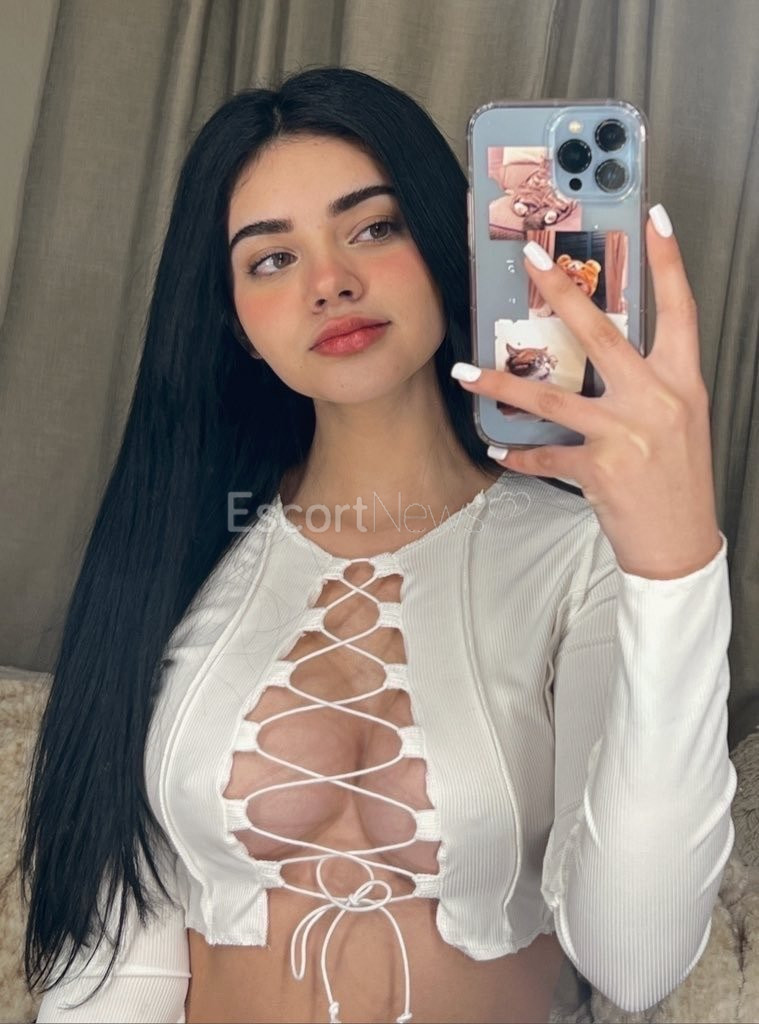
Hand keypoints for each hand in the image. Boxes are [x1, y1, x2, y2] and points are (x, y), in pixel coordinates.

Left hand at [451, 205, 722, 579]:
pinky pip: (545, 455)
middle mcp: (655, 400)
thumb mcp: (678, 419)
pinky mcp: (598, 469)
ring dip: (500, 382)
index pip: (681, 309)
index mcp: (682, 382)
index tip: (654, 220)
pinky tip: (500, 450)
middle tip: (530, 259)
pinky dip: (520, 454)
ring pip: (551, 398)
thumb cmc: (679, 479)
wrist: (681, 542)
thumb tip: (604, 353)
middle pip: (600, 333)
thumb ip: (648, 382)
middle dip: (560, 291)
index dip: (669, 262)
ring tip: (465, 369)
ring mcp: (625, 434)